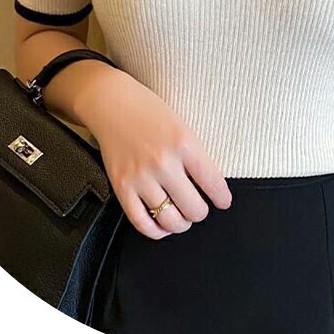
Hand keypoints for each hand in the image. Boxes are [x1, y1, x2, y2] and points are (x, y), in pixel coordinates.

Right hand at [75, 69, 231, 238]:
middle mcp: (163, 162)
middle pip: (193, 208)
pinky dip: (156, 230)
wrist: (111, 102)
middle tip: (199, 207)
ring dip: (181, 223)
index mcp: (184, 143)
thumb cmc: (148, 111)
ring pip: (170, 220)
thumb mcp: (182, 126)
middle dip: (200, 212)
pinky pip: (141, 222)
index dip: (222, 198)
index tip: (223, 201)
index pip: (213, 183)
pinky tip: (161, 224)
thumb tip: (209, 187)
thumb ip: (195, 155)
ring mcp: (141, 177)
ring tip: (182, 217)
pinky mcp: (121, 187)